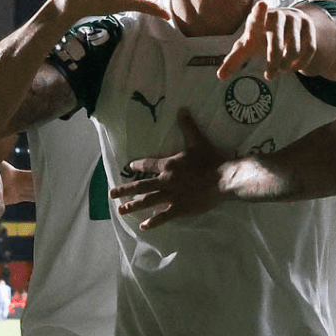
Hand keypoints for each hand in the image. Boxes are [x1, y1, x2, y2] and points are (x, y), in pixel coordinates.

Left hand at [109, 109, 224, 229]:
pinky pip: (163, 216)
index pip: (148, 165)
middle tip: (111, 194)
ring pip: (147, 201)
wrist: (224, 179)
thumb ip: (188, 126)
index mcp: (169, 165)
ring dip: (132, 206)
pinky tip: (143, 226)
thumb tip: (181, 109)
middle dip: (124, 189)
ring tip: (120, 210)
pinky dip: (152, 222)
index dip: (138, 166)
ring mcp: (171, 196)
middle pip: (141, 185)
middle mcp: (165, 181)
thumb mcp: (198, 141)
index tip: (129, 168)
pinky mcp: (180, 208)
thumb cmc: (211, 160)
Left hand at [217, 1, 318, 80]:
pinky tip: (293, 67)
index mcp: (258, 19)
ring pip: (293, 48)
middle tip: (269, 77)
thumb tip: (220, 76)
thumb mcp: (247, 46)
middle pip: (276, 41)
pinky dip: (301, 62)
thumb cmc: (260, 37)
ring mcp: (295, 19)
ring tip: (281, 69)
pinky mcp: (308, 25)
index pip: (257, 15)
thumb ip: (234, 60)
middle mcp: (278, 15)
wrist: (284, 25)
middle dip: (272, 62)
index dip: (259, 12)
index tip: (261, 5)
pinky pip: (309, 48)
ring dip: (286, 64)